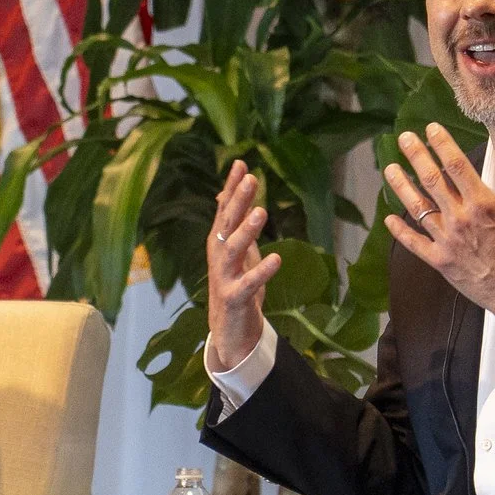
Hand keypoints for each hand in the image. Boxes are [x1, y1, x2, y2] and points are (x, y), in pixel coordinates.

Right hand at [206, 160, 280, 372]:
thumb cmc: (235, 286)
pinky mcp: (234, 298)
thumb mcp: (236, 251)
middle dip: (238, 201)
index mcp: (220, 243)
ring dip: (246, 230)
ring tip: (261, 211)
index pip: (225, 209)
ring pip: (233, 250)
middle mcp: (218, 256)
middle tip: (251, 178)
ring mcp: (224, 277)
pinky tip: (276, 258)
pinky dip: (261, 271)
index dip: (232, 187)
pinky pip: (248, 283)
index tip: (241, 163)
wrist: (229, 331)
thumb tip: (229, 193)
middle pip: (227, 224)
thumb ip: (233, 223)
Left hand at [383, 125, 494, 334]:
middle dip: (416, 156)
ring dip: (402, 186)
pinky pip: (414, 243)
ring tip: (390, 168)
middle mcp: (461, 219)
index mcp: (484, 204)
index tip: (430, 129)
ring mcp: (447, 241)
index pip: (456, 166)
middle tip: (404, 138)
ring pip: (418, 207)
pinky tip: (389, 218)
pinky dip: (400, 231)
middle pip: (432, 181)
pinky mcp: (440, 261)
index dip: (442, 144)